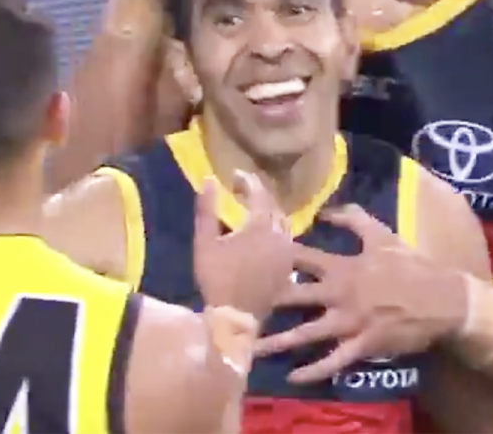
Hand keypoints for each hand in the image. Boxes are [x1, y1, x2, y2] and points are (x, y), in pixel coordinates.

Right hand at [193, 171, 292, 320]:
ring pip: (283, 223)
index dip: (247, 181)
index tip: (234, 175)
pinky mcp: (288, 267)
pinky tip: (264, 235)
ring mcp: (287, 253)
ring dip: (269, 212)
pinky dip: (275, 231)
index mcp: (259, 226)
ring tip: (253, 210)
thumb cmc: (216, 278)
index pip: (258, 193)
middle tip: (242, 189)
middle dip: (258, 194)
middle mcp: (279, 235)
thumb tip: (209, 180)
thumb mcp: (204, 242)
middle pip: (273, 206)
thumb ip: (206, 209)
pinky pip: (286, 240)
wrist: (235, 317)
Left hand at [254, 205, 466, 382]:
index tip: (243, 255)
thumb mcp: (382, 235)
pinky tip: (292, 377)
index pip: (298, 258)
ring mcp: (349, 322)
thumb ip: (352, 219)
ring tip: (249, 347)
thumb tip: (323, 210)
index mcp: (341, 267)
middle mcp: (339, 294)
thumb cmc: (411, 266)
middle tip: (231, 305)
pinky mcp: (362, 346)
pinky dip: (313, 370)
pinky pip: (333, 361)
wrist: (444, 300)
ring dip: (276, 342)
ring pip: (305, 334)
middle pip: (292, 297)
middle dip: (262, 301)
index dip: (271, 256)